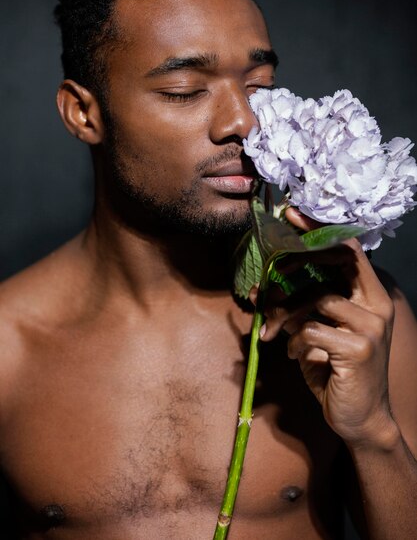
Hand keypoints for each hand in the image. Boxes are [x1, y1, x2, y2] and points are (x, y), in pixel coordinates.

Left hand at [251, 207, 398, 447]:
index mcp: (370, 295)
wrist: (360, 419)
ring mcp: (371, 326)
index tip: (291, 216)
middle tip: (267, 279)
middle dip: (294, 263)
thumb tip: (259, 290)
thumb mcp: (315, 333)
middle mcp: (377, 305)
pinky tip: (294, 355)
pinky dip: (294, 342)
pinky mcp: (358, 348)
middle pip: (335, 261)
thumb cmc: (335, 371)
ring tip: (274, 333)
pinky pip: (311, 331)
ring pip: (317, 299)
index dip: (320, 230)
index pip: (349, 249)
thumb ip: (298, 308)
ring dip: (286, 315)